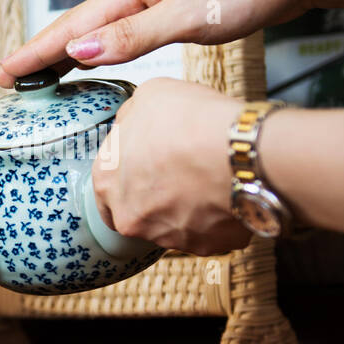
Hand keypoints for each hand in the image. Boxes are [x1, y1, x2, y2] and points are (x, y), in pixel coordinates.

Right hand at [0, 0, 332, 87]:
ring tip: (39, 74)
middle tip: (8, 81)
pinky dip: (97, 50)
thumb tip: (77, 50)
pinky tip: (96, 61)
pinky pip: (121, 34)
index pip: (71, 27)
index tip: (3, 76)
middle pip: (77, 26)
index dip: (35, 53)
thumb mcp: (190, 17)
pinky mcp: (175, 10)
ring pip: (97, 30)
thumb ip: (134, 37)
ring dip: (66, 52)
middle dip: (41, 53)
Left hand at [92, 79, 248, 254]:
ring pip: (176, 224)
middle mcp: (130, 217)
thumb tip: (134, 123)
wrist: (236, 152)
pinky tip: (229, 191)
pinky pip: (210, 232)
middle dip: (159, 196)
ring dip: (189, 206)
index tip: (151, 162)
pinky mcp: (205, 247)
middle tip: (183, 171)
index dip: (132, 172)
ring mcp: (167, 237)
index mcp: (107, 181)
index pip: (107, 189)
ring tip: (211, 176)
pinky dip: (218, 216)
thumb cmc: (190, 122)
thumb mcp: (148, 96)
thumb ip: (132, 118)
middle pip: (141, 211)